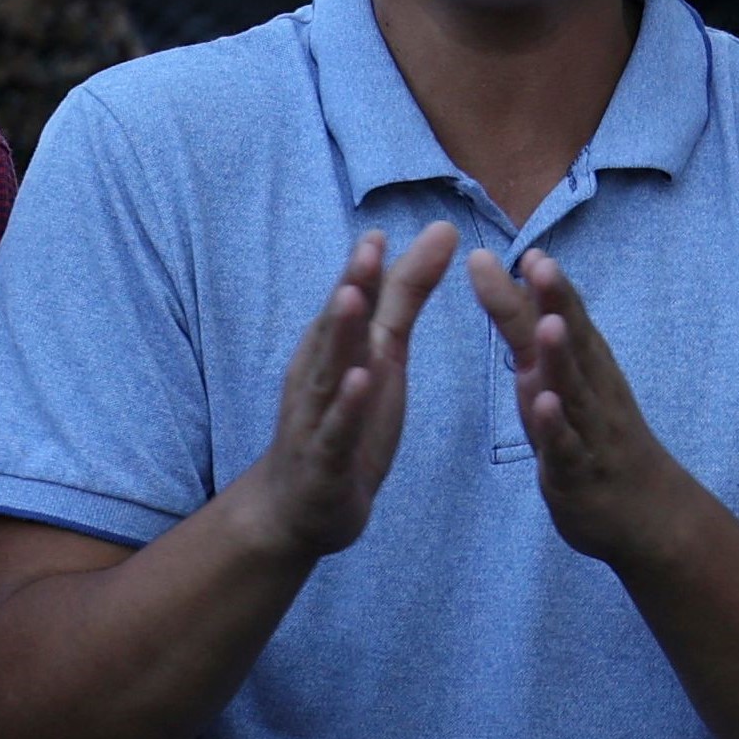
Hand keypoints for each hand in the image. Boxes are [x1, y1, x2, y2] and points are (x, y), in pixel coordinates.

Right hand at [243, 225, 459, 562]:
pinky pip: (337, 431)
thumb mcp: (382, 353)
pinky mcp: (326, 461)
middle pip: (337, 326)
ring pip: (330, 371)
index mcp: (336, 347)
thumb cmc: (346, 420)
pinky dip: (348, 406)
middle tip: (368, 247)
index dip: (364, 267)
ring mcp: (318, 417)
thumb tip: (440, 231)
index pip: (352, 300)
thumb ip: (405, 295)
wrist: (298, 508)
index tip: (379, 231)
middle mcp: (321, 375)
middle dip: (352, 286)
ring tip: (354, 296)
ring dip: (341, 334)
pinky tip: (362, 381)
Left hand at [470, 248, 695, 566]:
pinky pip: (566, 448)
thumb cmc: (598, 434)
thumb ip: (538, 325)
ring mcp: (589, 431)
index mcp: (587, 365)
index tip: (529, 249)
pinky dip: (556, 427)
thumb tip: (526, 265)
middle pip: (574, 342)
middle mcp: (592, 389)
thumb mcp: (568, 376)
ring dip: (561, 357)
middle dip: (556, 303)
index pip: (568, 316)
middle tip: (540, 264)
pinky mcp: (578, 472)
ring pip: (574, 390)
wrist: (649, 511)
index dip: (550, 286)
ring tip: (547, 324)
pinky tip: (544, 405)